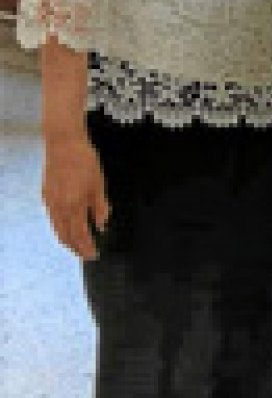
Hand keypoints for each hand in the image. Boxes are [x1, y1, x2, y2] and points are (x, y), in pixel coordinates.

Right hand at [42, 132, 109, 260]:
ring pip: (56, 229)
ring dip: (66, 240)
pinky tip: (67, 228)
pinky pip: (52, 218)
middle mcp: (58, 207)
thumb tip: (101, 226)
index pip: (80, 235)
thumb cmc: (84, 161)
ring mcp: (49, 202)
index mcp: (74, 205)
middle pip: (65, 236)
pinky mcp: (45, 195)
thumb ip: (100, 207)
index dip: (86, 247)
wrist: (62, 142)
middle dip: (76, 248)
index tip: (94, 255)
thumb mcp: (98, 184)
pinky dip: (60, 228)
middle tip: (86, 255)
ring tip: (77, 246)